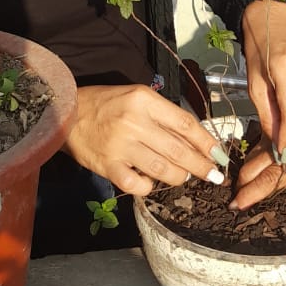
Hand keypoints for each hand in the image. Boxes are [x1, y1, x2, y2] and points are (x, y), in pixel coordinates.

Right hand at [66, 84, 228, 195]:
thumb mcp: (138, 98)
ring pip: (162, 170)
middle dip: (201, 166)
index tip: (219, 154)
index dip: (206, 142)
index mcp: (145, 100)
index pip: (185, 123)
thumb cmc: (108, 104)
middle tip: (214, 174)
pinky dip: (149, 187)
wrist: (67, 113)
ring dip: (180, 176)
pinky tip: (151, 182)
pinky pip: (137, 185)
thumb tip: (196, 139)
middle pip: (178, 150)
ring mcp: (120, 146)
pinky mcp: (108, 166)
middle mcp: (134, 122)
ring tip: (185, 176)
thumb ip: (164, 116)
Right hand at [231, 109, 285, 220]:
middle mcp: (284, 147)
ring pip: (251, 155)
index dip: (252, 192)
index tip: (237, 203)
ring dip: (243, 171)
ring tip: (234, 187)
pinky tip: (245, 168)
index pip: (270, 179)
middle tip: (231, 200)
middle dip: (241, 184)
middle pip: (253, 168)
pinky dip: (249, 157)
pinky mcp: (273, 128)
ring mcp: (276, 136)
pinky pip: (256, 144)